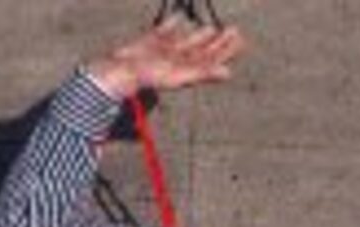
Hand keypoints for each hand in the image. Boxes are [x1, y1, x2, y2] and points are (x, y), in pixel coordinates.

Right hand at [87, 16, 247, 99]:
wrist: (120, 71)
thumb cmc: (149, 76)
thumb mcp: (181, 74)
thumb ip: (204, 73)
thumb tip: (228, 73)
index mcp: (188, 67)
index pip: (212, 58)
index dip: (227, 49)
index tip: (240, 38)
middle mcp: (178, 59)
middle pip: (203, 50)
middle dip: (218, 41)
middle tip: (233, 29)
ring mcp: (165, 51)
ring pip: (187, 41)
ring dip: (200, 35)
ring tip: (210, 27)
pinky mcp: (150, 42)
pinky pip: (165, 31)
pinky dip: (172, 24)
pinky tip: (178, 17)